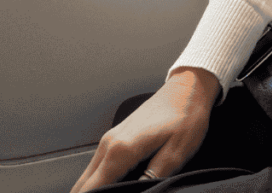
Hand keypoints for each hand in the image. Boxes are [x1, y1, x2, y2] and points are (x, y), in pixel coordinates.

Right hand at [70, 67, 219, 191]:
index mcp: (121, 149)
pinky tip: (113, 188)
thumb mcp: (177, 153)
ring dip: (94, 190)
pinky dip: (98, 181)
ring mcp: (111, 138)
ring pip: (88, 176)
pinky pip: (97, 166)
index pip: (93, 190)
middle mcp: (110, 143)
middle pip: (83, 185)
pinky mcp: (115, 137)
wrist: (188, 88)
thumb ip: (153, 178)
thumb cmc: (186, 117)